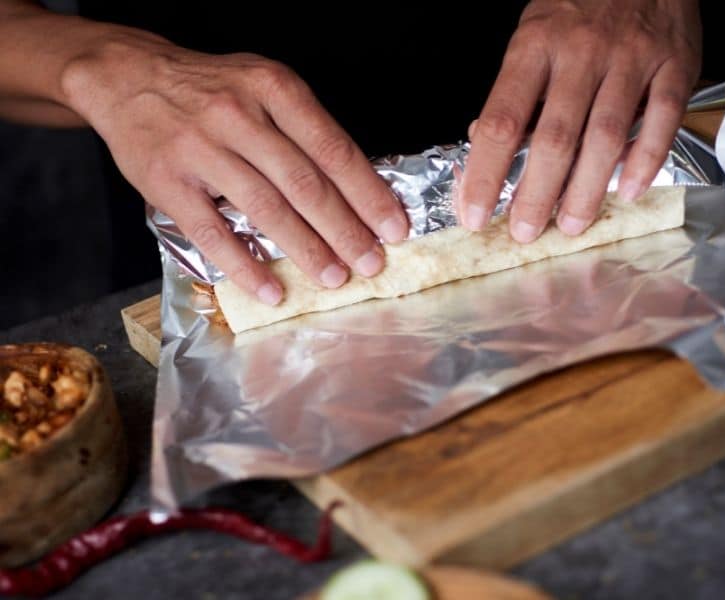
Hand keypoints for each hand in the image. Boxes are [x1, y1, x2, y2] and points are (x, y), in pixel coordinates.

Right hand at [61, 34, 408, 303]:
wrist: (127, 77)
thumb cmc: (210, 89)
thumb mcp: (263, 86)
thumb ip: (304, 129)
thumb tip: (355, 189)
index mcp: (274, 89)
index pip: (334, 150)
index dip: (368, 194)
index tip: (393, 227)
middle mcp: (240, 115)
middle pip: (305, 184)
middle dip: (345, 231)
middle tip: (371, 263)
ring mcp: (201, 149)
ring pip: (266, 209)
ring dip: (306, 250)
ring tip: (334, 278)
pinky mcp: (167, 182)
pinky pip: (213, 233)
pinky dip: (245, 266)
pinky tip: (271, 290)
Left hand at [459, 0, 700, 240]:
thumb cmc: (577, 9)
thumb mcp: (531, 38)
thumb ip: (515, 93)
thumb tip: (484, 149)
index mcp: (535, 47)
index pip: (501, 121)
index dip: (485, 173)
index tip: (474, 213)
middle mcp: (582, 53)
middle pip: (555, 138)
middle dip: (536, 194)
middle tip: (524, 233)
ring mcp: (632, 58)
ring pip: (606, 136)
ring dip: (586, 189)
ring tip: (571, 225)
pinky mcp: (675, 64)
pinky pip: (662, 120)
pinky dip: (646, 161)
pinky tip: (627, 192)